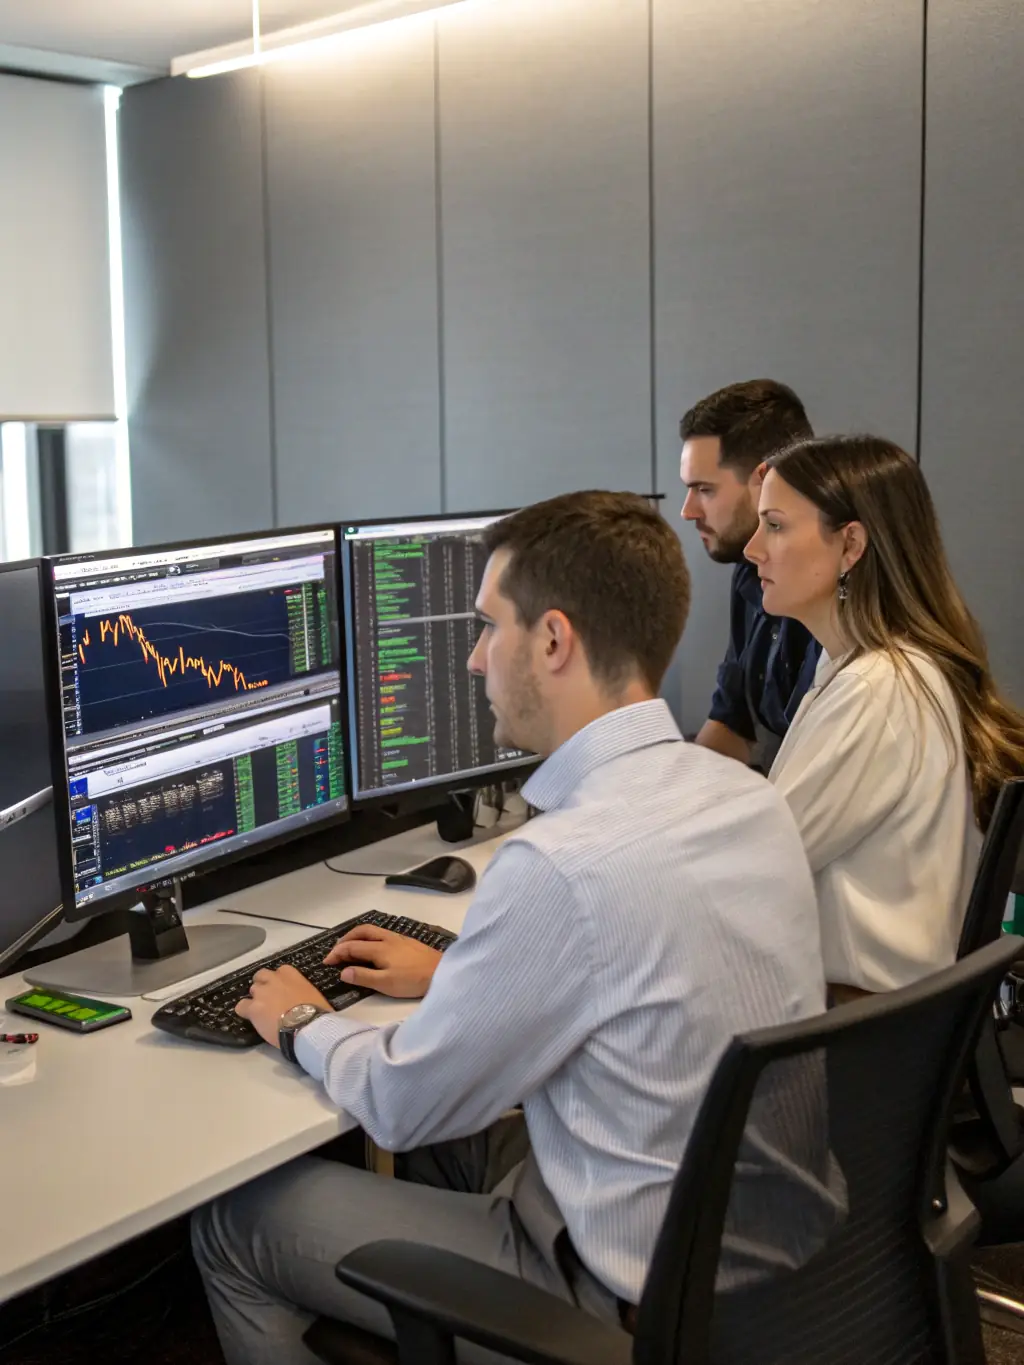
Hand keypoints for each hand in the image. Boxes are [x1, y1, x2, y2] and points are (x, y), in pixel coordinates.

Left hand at [235, 964, 333, 1047]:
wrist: (307, 1026)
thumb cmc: (316, 1011)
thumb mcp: (312, 993)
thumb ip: (301, 991)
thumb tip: (301, 999)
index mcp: (290, 973)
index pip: (279, 971)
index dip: (279, 981)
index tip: (282, 991)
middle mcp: (273, 979)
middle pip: (261, 976)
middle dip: (263, 985)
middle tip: (269, 999)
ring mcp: (261, 993)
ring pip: (252, 991)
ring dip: (256, 999)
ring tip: (262, 1011)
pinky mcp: (253, 1009)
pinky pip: (241, 1007)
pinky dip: (245, 1011)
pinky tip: (251, 1018)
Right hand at [323, 925, 441, 998]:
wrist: (442, 972)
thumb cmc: (413, 980)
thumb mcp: (386, 984)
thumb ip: (363, 977)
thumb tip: (343, 972)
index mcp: (379, 948)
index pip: (352, 947)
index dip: (337, 954)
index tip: (326, 962)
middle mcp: (387, 939)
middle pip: (361, 932)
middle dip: (345, 939)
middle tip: (336, 950)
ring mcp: (398, 938)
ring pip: (372, 930)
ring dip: (357, 936)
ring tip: (350, 945)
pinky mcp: (407, 941)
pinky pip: (382, 933)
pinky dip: (370, 937)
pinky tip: (373, 946)